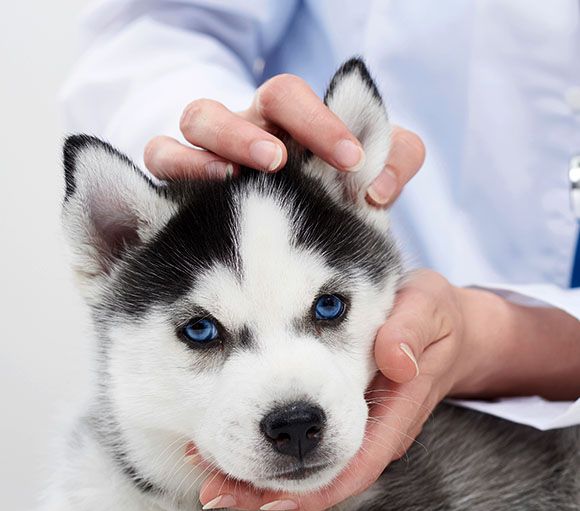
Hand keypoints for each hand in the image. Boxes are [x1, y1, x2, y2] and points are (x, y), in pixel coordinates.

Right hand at [143, 73, 424, 206]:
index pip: (301, 99)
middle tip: (280, 161)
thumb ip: (390, 168)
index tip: (350, 161)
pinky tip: (194, 197)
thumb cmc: (316, 204)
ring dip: (219, 141)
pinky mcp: (174, 178)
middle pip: (254, 101)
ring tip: (233, 174)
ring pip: (199, 118)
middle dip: (270, 125)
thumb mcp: (361, 184)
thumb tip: (378, 190)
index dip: (323, 121)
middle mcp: (251, 128)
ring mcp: (209, 149)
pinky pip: (159, 155)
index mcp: (292, 124)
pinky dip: (176, 164)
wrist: (265, 249)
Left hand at [198, 271, 492, 510]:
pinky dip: (263, 446)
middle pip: (319, 478)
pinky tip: (226, 439)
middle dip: (266, 489)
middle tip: (213, 490)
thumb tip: (395, 360)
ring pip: (304, 467)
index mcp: (394, 415)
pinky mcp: (338, 419)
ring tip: (204, 467)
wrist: (446, 329)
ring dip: (256, 472)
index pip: (354, 466)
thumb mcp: (430, 310)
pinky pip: (301, 445)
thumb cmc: (434, 316)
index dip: (312, 487)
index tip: (267, 496)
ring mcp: (354, 431)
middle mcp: (372, 434)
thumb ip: (412, 331)